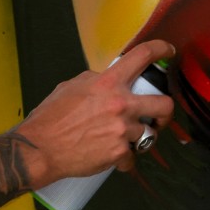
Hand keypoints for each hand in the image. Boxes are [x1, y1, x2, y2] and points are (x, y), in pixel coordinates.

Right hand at [15, 40, 175, 189]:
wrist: (40, 149)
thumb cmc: (50, 119)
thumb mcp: (71, 87)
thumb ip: (95, 81)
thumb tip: (108, 80)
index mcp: (108, 83)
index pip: (142, 56)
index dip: (161, 49)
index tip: (168, 52)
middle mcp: (120, 104)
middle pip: (164, 105)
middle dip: (165, 112)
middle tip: (158, 116)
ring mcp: (122, 130)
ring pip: (149, 135)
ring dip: (139, 139)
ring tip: (124, 141)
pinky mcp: (119, 153)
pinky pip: (132, 158)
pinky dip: (123, 160)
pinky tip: (111, 158)